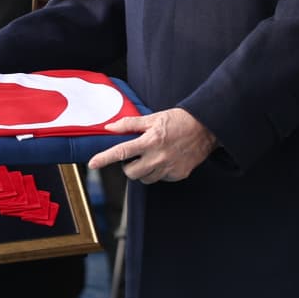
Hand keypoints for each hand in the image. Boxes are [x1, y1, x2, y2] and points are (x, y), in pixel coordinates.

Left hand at [91, 107, 216, 183]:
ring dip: (142, 171)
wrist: (206, 128)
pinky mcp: (179, 175)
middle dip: (127, 167)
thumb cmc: (178, 120)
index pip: (121, 152)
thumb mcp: (152, 118)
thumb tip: (109, 128)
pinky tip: (165, 160)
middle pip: (131, 172)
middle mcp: (158, 157)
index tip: (92, 164)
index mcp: (150, 141)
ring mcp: (169, 168)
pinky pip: (160, 179)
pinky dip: (158, 172)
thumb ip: (129, 124)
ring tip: (151, 157)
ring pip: (145, 179)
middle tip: (134, 156)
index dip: (104, 158)